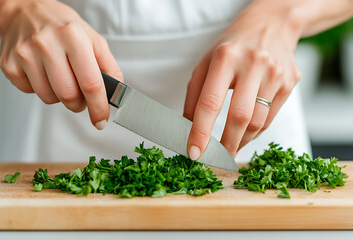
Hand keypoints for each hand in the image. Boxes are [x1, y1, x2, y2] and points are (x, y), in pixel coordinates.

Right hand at [0, 0, 122, 128]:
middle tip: (81, 94)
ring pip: (49, 98)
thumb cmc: (62, 26)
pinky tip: (43, 72)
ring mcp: (25, 55)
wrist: (25, 11)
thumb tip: (116, 92)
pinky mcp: (9, 64)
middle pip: (69, 96)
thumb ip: (109, 66)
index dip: (98, 107)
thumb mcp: (93, 39)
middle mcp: (47, 44)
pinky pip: (31, 93)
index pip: (90, 83)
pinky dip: (42, 89)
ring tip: (61, 77)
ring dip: (60, 96)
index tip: (101, 119)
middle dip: (79, 103)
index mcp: (73, 36)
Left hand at [184, 1, 302, 158]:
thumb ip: (195, 95)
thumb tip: (189, 128)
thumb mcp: (206, 63)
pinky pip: (269, 118)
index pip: (210, 102)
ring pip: (257, 123)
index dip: (200, 132)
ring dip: (240, 141)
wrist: (272, 25)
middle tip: (215, 159)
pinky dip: (254, 132)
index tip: (194, 152)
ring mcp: (275, 74)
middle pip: (239, 118)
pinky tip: (244, 132)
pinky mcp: (289, 83)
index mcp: (226, 58)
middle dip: (225, 145)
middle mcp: (253, 64)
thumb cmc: (233, 46)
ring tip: (229, 146)